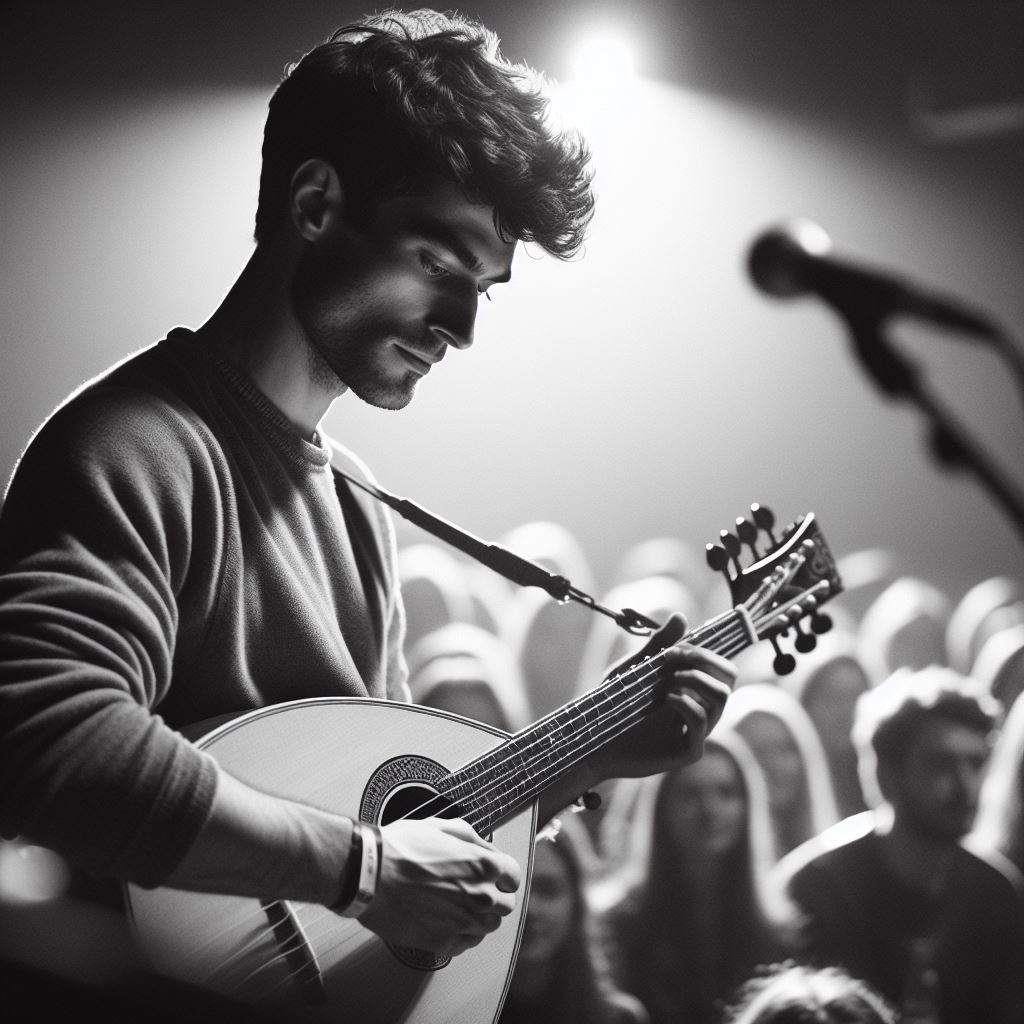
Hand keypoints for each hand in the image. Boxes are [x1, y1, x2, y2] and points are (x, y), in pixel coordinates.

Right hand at [354, 816, 521, 957]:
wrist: (369, 874)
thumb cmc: (401, 847)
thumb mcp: (442, 827)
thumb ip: (473, 840)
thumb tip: (486, 849)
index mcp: (484, 865)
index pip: (514, 877)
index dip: (503, 874)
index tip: (493, 875)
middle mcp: (480, 897)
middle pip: (505, 905)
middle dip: (494, 896)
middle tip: (474, 889)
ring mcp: (463, 923)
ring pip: (488, 927)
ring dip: (479, 916)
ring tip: (458, 905)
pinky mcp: (442, 943)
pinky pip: (465, 944)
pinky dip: (459, 935)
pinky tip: (445, 921)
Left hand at [592, 612, 735, 780]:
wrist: (592, 739)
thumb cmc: (613, 704)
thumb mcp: (635, 668)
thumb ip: (659, 645)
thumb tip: (681, 616)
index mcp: (692, 691)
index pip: (721, 667)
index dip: (704, 651)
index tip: (672, 649)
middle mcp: (700, 710)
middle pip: (729, 678)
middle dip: (705, 660)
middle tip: (672, 659)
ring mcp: (696, 732)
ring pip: (721, 697)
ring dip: (695, 679)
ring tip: (667, 681)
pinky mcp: (687, 751)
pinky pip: (702, 721)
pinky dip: (686, 703)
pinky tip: (666, 698)